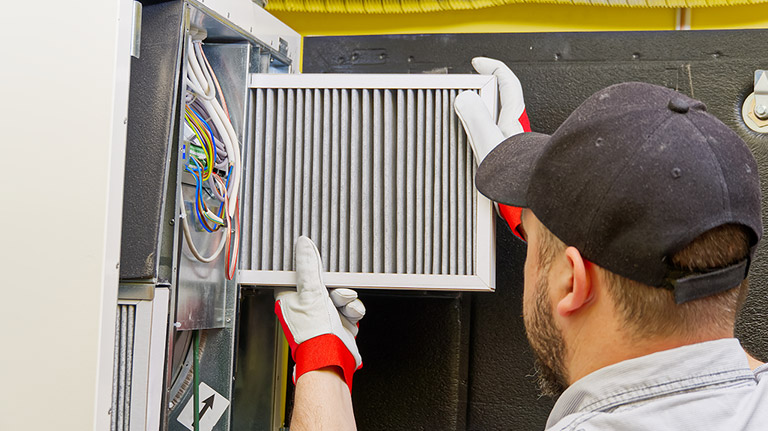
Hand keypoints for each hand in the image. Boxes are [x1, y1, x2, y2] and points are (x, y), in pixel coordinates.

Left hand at [275, 236, 364, 390]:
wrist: (332, 359)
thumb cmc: (313, 334)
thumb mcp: (311, 292)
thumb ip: (308, 267)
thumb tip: (304, 245)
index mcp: (290, 300)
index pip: (298, 275)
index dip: (309, 268)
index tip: (317, 264)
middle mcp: (305, 308)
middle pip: (323, 284)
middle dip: (335, 286)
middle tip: (335, 289)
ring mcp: (322, 317)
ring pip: (339, 295)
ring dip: (346, 299)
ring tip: (344, 305)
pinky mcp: (338, 324)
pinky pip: (350, 308)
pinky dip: (353, 310)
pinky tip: (350, 315)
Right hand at [454, 57, 530, 164]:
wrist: (531, 197)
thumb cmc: (517, 174)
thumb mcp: (489, 141)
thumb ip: (475, 118)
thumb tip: (465, 98)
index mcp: (512, 118)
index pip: (506, 81)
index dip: (492, 67)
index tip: (477, 62)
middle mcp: (514, 128)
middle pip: (499, 100)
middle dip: (481, 93)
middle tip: (464, 91)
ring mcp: (511, 143)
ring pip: (494, 121)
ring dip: (479, 118)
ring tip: (462, 122)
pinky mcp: (507, 159)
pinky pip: (490, 141)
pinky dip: (479, 139)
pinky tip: (471, 149)